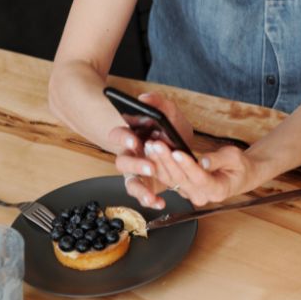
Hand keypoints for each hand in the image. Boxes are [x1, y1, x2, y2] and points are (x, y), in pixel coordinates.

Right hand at [107, 91, 197, 209]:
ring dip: (140, 189)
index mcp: (132, 137)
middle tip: (150, 167)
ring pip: (130, 183)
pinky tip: (160, 202)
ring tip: (151, 195)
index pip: (118, 135)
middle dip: (135, 165)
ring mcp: (137, 173)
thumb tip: (145, 98)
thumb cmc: (171, 132)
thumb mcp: (170, 115)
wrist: (182, 150)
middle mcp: (131, 156)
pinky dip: (150, 200)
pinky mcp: (146, 186)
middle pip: (122, 162)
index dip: (123, 138)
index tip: (133, 140)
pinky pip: (143, 195)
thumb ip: (159, 103)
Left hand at [136, 140, 252, 207]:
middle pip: (180, 179)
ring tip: (151, 145)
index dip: (187, 165)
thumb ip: (219, 160)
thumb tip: (204, 161)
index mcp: (217, 190)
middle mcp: (201, 196)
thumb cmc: (239, 167)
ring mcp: (189, 193)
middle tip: (157, 144)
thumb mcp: (235, 158)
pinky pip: (167, 178)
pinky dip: (158, 164)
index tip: (177, 152)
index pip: (199, 178)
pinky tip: (151, 152)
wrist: (238, 177)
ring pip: (170, 179)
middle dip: (167, 160)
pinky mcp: (182, 188)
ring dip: (159, 162)